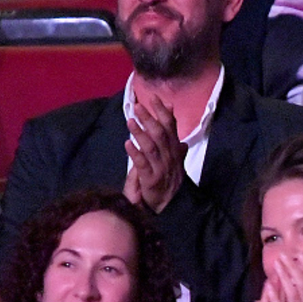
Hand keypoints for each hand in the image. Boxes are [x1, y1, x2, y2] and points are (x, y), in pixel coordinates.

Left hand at [124, 96, 188, 212]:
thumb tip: (171, 112)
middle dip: (149, 119)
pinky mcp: (151, 180)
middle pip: (160, 134)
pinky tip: (128, 144)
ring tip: (130, 121)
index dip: (162, 112)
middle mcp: (170, 156)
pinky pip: (143, 165)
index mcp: (175, 149)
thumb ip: (170, 133)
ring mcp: (161, 168)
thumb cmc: (169, 176)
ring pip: (152, 147)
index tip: (153, 98)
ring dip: (141, 133)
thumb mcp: (172, 153)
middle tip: (138, 106)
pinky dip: (136, 154)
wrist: (171, 204)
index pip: (170, 126)